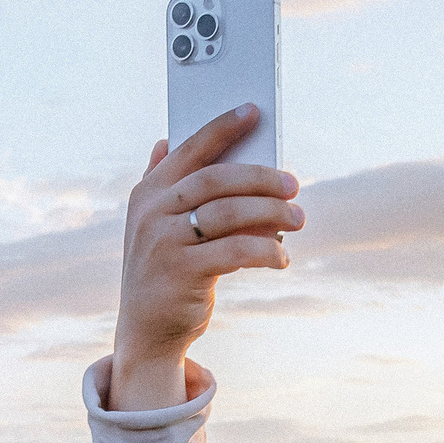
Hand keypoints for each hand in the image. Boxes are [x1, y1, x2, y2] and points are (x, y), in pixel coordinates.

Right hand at [111, 105, 303, 410]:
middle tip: (293, 185)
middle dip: (262, 178)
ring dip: (272, 213)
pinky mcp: (183, 272)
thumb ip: (162, 185)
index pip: (190, 149)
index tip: (255, 111)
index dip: (223, 127)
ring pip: (231, 213)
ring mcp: (165, 242)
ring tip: (297, 219)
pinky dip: (266, 251)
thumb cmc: (163, 271)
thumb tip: (168, 141)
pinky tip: (281, 258)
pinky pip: (237, 251)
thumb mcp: (154, 226)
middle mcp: (152, 212)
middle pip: (218, 179)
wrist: (146, 331)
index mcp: (147, 192)